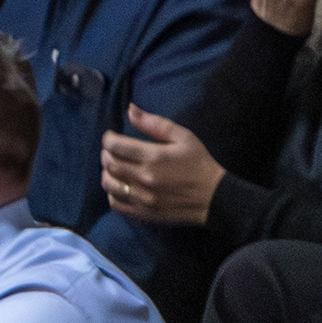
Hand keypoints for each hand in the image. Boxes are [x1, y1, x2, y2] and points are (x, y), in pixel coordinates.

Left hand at [98, 106, 224, 227]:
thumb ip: (155, 124)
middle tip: (114, 151)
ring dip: (107, 173)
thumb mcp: (183, 137)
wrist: (214, 198)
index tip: (112, 137)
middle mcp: (144, 177)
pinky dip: (112, 193)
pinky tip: (120, 186)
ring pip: (109, 184)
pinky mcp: (143, 214)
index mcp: (153, 157)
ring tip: (115, 168)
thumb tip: (130, 109)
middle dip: (106, 154)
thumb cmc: (199, 164)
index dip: (109, 138)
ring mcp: (142, 198)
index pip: (115, 145)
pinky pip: (116, 204)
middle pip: (109, 163)